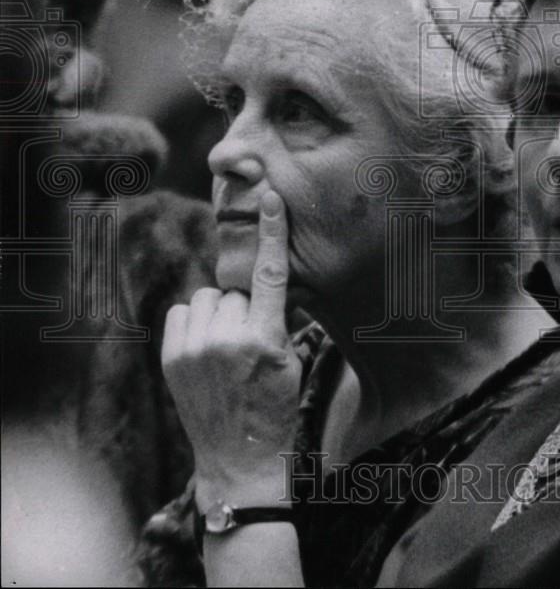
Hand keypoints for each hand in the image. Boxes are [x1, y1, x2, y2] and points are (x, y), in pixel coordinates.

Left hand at [162, 191, 301, 510]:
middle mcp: (226, 340)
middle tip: (252, 342)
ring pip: (209, 299)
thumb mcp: (290, 361)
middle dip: (246, 307)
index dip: (272, 232)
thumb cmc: (274, 409)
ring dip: (220, 314)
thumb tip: (266, 282)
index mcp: (266, 340)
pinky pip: (183, 312)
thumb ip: (277, 319)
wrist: (239, 460)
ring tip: (227, 348)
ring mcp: (194, 350)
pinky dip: (195, 323)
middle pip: (237, 290)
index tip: (270, 198)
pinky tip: (206, 349)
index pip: (272, 274)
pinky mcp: (170, 357)